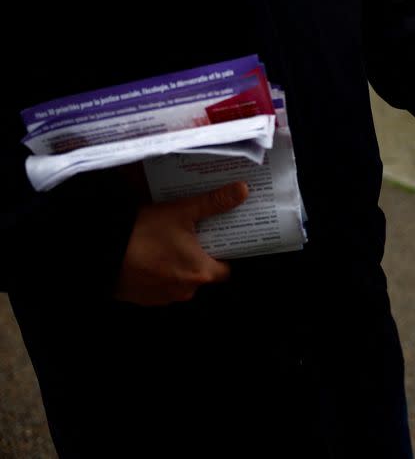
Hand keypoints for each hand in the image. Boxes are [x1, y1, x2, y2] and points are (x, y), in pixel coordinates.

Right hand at [115, 181, 248, 305]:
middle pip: (202, 273)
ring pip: (179, 280)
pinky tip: (150, 254)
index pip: (225, 269)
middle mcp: (185, 291)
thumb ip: (213, 202)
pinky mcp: (142, 299)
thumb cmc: (143, 234)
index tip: (219, 239)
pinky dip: (157, 272)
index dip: (224, 254)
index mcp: (201, 273)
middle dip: (199, 256)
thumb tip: (242, 191)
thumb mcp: (182, 212)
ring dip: (177, 264)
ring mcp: (162, 297)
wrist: (98, 253)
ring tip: (169, 241)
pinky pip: (158, 285)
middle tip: (192, 235)